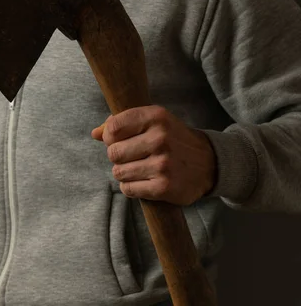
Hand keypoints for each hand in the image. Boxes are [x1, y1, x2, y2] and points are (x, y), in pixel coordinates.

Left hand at [92, 106, 215, 205]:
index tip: (119, 140)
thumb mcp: (153, 122)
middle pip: (113, 152)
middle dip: (119, 157)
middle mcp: (160, 138)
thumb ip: (121, 124)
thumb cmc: (173, 139)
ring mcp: (163, 163)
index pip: (113, 128)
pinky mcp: (163, 186)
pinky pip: (128, 189)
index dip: (110, 137)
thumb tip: (95, 133)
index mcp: (156, 117)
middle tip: (135, 156)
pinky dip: (132, 187)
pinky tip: (145, 181)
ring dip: (125, 173)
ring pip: (118, 172)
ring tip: (141, 169)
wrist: (210, 163)